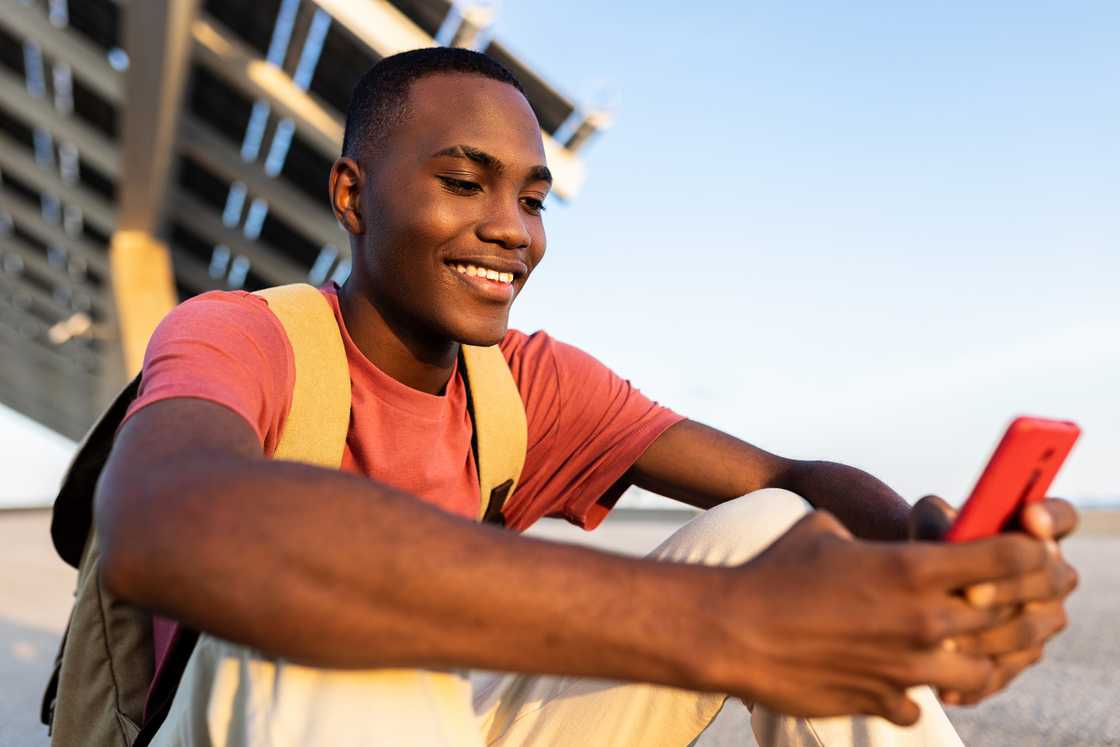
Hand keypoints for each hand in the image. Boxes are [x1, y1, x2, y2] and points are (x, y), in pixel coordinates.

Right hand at [706, 510, 1054, 724]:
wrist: (731, 629)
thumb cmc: (773, 571)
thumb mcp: (824, 531)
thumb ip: (866, 538)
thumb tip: (871, 542)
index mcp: (911, 568)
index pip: (1008, 558)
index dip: (1029, 553)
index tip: (1032, 554)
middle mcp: (921, 620)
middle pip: (1010, 619)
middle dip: (1028, 607)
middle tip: (1022, 603)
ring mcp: (906, 667)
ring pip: (982, 672)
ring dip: (980, 658)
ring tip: (964, 648)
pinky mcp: (882, 699)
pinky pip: (921, 701)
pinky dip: (918, 689)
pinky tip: (899, 675)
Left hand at [908, 495, 1079, 705]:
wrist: (910, 587)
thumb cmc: (924, 543)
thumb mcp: (926, 522)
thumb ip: (941, 520)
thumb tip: (950, 531)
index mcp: (1034, 533)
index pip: (1063, 517)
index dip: (1053, 517)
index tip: (1029, 516)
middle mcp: (1051, 576)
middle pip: (1050, 580)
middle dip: (1010, 587)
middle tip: (970, 594)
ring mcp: (1041, 619)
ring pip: (1029, 633)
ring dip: (989, 637)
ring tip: (946, 640)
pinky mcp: (1019, 657)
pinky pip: (1008, 671)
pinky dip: (976, 680)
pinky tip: (945, 685)